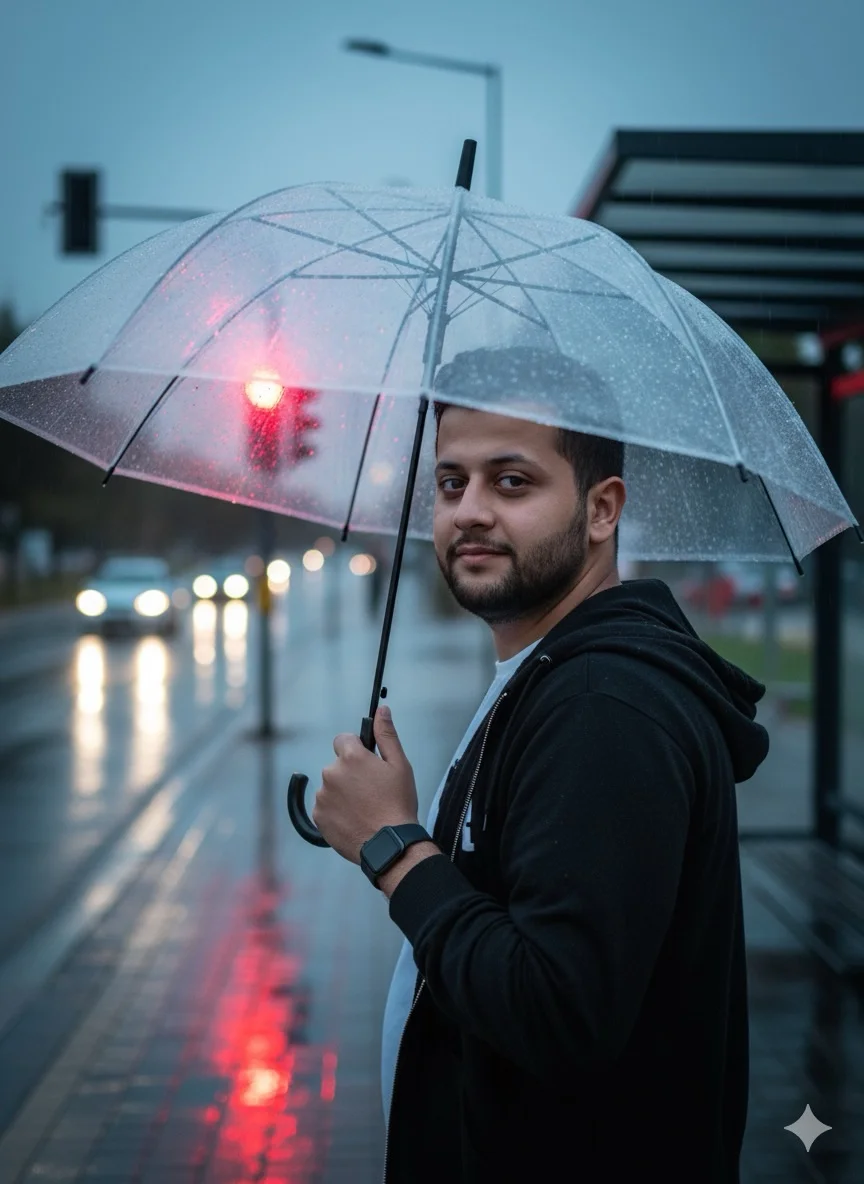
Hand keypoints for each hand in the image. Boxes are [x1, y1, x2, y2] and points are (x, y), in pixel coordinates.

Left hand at [312, 705, 419, 864]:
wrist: (389, 845)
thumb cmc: (398, 803)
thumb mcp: (400, 765)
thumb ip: (386, 734)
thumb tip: (381, 709)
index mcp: (351, 757)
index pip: (343, 740)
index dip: (356, 749)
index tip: (368, 764)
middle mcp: (331, 773)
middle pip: (338, 765)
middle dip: (351, 773)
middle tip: (371, 791)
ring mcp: (322, 796)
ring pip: (331, 786)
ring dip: (343, 792)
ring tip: (364, 808)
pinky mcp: (318, 816)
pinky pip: (325, 806)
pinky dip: (336, 811)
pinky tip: (354, 819)